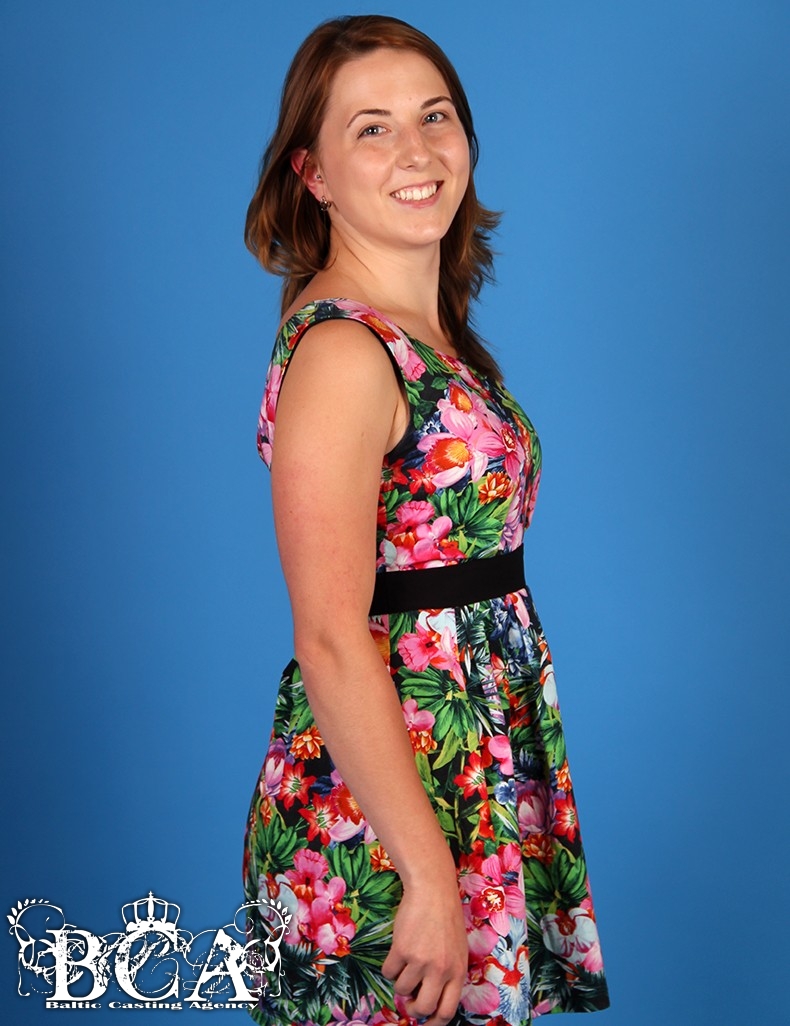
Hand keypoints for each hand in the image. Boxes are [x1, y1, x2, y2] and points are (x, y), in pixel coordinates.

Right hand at [382, 876, 467, 1025]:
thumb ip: (449, 973)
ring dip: (400, 981)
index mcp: (458, 971)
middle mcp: (441, 970)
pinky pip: (389, 972)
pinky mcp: (402, 950)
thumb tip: (432, 997)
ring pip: (402, 990)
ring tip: (406, 962)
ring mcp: (421, 961)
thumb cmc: (446, 917)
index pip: (447, 1011)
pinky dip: (390, 967)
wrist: (433, 889)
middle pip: (424, 1008)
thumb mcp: (457, 949)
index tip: (426, 1024)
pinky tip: (398, 951)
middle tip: (410, 999)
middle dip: (413, 1009)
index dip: (434, 1023)